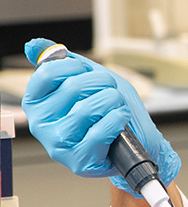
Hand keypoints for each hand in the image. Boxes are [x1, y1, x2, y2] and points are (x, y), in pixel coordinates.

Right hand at [22, 38, 179, 193]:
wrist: (135, 141)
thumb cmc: (109, 111)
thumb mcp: (87, 79)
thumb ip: (62, 62)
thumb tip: (34, 45)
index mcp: (37, 102)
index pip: (49, 72)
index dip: (78, 67)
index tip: (90, 73)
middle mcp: (40, 124)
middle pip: (73, 87)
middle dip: (103, 84)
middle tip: (111, 93)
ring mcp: (58, 144)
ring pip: (89, 108)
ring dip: (113, 102)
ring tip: (116, 108)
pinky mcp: (78, 160)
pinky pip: (101, 130)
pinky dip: (118, 120)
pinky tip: (120, 121)